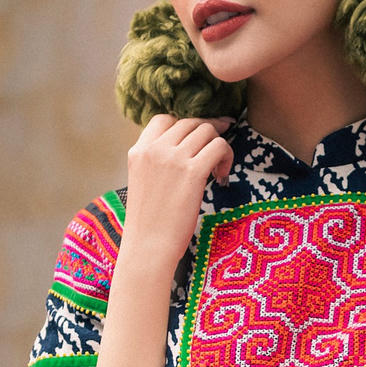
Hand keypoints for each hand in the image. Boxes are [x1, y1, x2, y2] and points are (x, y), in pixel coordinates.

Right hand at [121, 113, 234, 274]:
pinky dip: (227, 157)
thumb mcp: (144, 183)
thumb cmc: (149, 224)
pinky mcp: (192, 171)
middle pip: (190, 122)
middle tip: (218, 151)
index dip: (187, 126)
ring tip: (218, 170)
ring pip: (207, 131)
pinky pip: (219, 147)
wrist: (147, 247)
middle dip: (208, 133)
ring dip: (219, 146)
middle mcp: (154, 149)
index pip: (165, 119)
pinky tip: (222, 177)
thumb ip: (157, 162)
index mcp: (138, 151)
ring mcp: (173, 158)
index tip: (201, 137)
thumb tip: (185, 150)